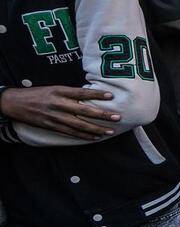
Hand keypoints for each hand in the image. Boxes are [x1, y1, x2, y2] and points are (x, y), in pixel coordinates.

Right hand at [0, 86, 119, 140]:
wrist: (15, 103)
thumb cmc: (38, 94)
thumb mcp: (54, 88)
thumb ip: (70, 93)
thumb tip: (91, 96)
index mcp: (59, 91)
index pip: (81, 93)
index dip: (96, 94)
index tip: (111, 95)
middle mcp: (58, 104)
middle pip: (84, 110)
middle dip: (102, 115)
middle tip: (116, 117)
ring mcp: (55, 116)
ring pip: (79, 125)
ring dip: (96, 129)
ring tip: (110, 131)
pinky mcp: (51, 126)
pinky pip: (70, 132)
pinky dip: (84, 136)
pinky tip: (95, 137)